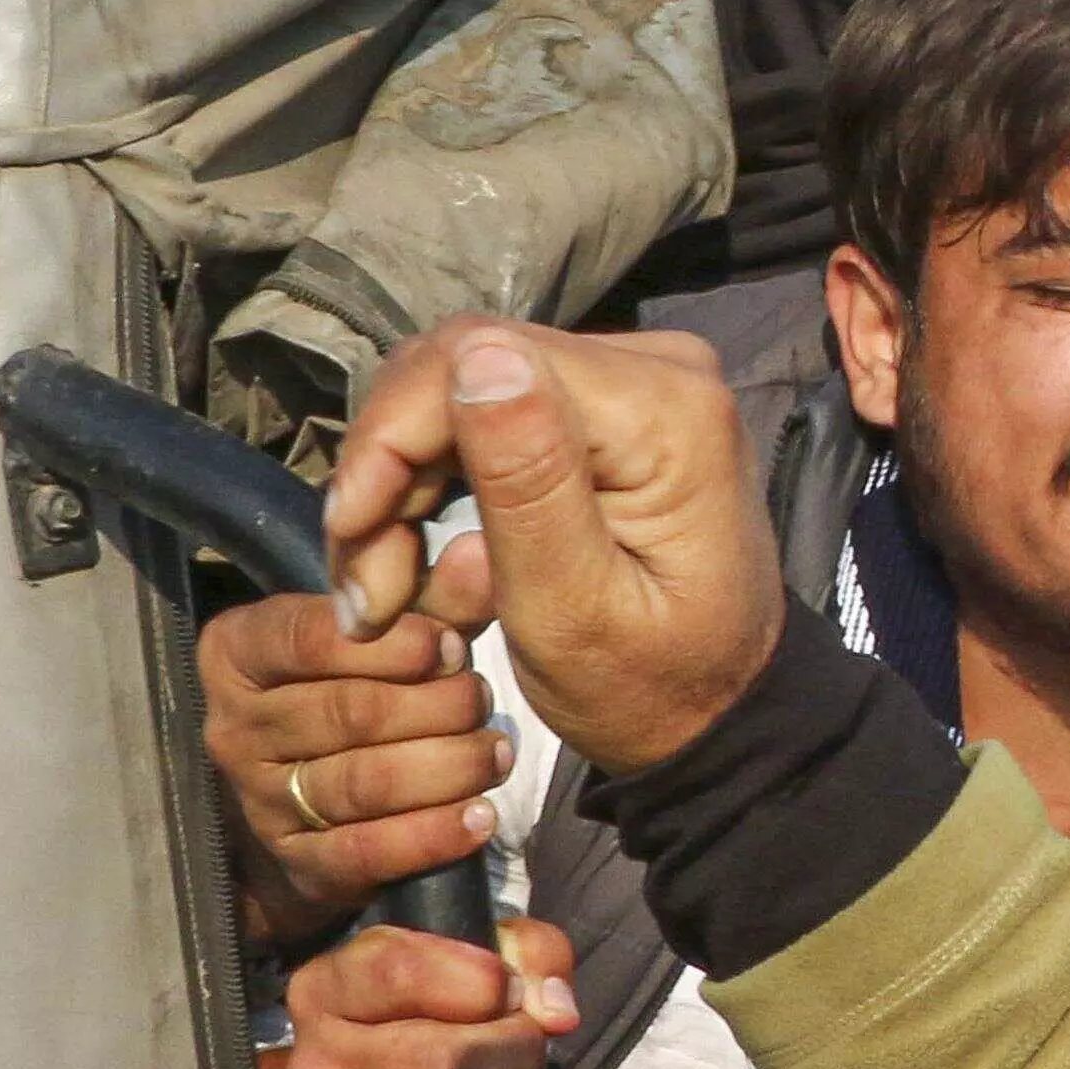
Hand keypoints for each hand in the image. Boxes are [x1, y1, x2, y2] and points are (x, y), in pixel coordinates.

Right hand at [202, 591, 513, 945]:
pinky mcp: (298, 863)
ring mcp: (260, 800)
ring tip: (494, 753)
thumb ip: (437, 598)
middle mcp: (235, 727)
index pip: (308, 636)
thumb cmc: (370, 690)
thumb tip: (482, 553)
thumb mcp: (396, 636)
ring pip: (364, 781)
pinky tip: (478, 817)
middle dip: (435, 706)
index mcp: (239, 652)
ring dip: (447, 767)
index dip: (393, 643)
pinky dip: (432, 835)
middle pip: (349, 712)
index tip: (449, 647)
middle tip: (482, 701)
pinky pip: (366, 851)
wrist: (330, 802)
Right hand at [283, 914, 575, 1068]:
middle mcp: (317, 1066)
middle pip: (445, 1062)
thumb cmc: (443, 1018)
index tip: (511, 991)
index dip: (482, 981)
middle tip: (529, 1057)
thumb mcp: (481, 960)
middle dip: (520, 1056)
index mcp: (329, 991)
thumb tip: (557, 1015)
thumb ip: (529, 955)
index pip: (399, 972)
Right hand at [327, 321, 780, 773]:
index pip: (475, 356)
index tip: (351, 537)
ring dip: (401, 491)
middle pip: (457, 368)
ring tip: (386, 591)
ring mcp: (631, 383)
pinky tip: (419, 562)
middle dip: (387, 475)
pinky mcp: (604, 413)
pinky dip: (435, 489)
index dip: (390, 439)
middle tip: (369, 588)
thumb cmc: (653, 685)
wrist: (718, 715)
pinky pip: (484, 420)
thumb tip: (477, 353)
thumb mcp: (575, 609)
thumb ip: (527, 483)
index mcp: (663, 407)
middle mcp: (655, 369)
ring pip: (455, 394)